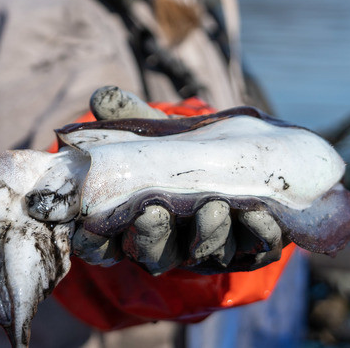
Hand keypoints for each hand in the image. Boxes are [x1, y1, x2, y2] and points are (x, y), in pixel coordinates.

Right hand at [67, 87, 286, 274]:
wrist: (239, 164)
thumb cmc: (183, 151)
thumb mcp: (155, 134)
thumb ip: (130, 119)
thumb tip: (101, 97)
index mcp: (133, 222)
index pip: (102, 245)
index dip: (95, 243)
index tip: (90, 231)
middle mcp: (168, 244)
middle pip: (154, 253)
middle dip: (154, 235)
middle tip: (155, 212)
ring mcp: (208, 250)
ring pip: (204, 252)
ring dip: (210, 232)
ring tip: (215, 206)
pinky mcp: (249, 251)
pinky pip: (253, 250)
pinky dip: (257, 233)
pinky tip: (259, 213)